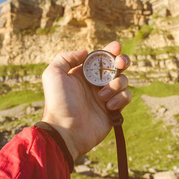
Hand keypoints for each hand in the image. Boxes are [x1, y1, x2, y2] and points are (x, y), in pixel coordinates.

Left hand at [41, 41, 131, 158]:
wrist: (66, 131)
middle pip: (117, 66)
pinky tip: (108, 106)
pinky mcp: (114, 109)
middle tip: (120, 63)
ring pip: (123, 81)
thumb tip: (85, 52)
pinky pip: (126, 97)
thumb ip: (66, 58)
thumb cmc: (59, 103)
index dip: (110, 50)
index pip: (101, 58)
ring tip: (101, 96)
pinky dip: (120, 99)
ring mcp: (106, 96)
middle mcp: (96, 83)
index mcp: (83, 73)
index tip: (116, 47)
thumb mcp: (53, 75)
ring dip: (116, 85)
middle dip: (122, 61)